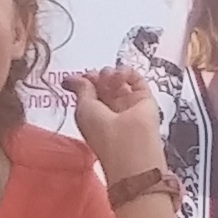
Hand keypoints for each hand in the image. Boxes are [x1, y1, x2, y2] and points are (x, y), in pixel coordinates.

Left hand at [68, 64, 164, 179]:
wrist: (129, 145)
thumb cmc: (103, 134)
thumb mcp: (83, 108)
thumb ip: (80, 89)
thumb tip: (72, 79)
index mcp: (95, 116)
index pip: (90, 92)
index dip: (85, 81)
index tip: (80, 76)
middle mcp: (112, 111)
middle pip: (104, 84)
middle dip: (98, 76)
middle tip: (95, 77)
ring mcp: (129, 105)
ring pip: (119, 79)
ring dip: (111, 74)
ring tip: (110, 79)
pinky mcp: (145, 99)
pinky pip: (136, 78)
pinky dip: (127, 72)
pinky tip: (120, 76)